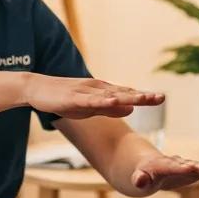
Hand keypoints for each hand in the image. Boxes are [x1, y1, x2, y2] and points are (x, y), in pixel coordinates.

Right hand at [24, 74, 163, 119]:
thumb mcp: (90, 107)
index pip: (126, 94)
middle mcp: (97, 88)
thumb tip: (131, 109)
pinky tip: (115, 102)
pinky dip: (104, 101)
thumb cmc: (64, 98)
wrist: (37, 88)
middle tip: (161, 97)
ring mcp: (86, 92)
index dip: (144, 97)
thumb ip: (110, 108)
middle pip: (123, 93)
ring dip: (129, 97)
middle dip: (142, 96)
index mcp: (102, 91)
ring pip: (111, 96)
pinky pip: (91, 101)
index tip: (161, 98)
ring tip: (145, 99)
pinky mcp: (74, 98)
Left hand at [132, 154, 198, 192]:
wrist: (150, 166)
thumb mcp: (139, 178)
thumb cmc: (143, 175)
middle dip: (194, 167)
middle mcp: (174, 163)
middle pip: (184, 165)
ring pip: (194, 166)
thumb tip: (139, 181)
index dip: (179, 168)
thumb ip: (139, 179)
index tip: (189, 168)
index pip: (170, 167)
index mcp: (160, 166)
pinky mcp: (191, 170)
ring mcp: (183, 166)